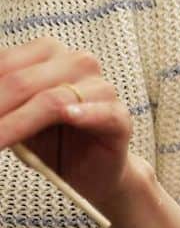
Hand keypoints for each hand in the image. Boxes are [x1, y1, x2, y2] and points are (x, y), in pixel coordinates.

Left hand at [0, 37, 133, 210]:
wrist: (92, 172)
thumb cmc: (54, 141)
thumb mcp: (16, 117)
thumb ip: (2, 104)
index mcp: (48, 54)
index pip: (5, 65)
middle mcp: (76, 63)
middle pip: (22, 82)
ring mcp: (101, 88)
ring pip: (52, 100)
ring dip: (20, 123)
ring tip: (0, 139)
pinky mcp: (119, 116)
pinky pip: (101, 112)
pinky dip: (85, 114)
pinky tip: (70, 116)